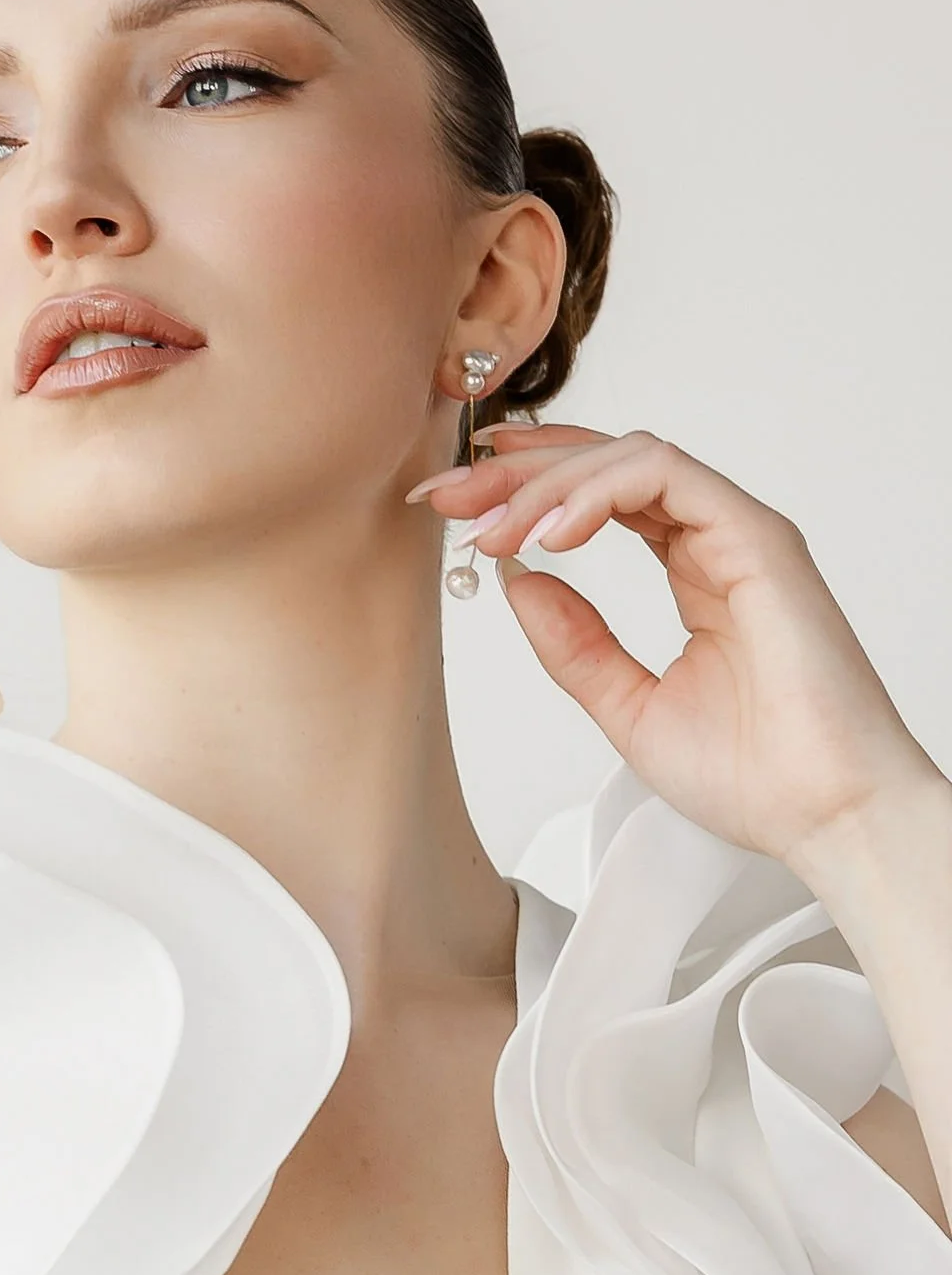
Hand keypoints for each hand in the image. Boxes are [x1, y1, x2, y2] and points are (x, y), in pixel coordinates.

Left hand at [409, 422, 943, 875]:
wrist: (826, 817)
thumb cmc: (755, 777)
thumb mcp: (627, 706)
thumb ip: (574, 643)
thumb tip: (516, 580)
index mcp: (694, 572)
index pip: (601, 496)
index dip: (523, 488)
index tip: (453, 507)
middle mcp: (716, 540)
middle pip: (605, 464)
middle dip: (516, 473)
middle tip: (448, 497)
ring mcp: (740, 533)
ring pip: (629, 456)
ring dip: (548, 480)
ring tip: (494, 528)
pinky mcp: (758, 536)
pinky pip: (665, 475)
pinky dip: (597, 491)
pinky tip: (551, 532)